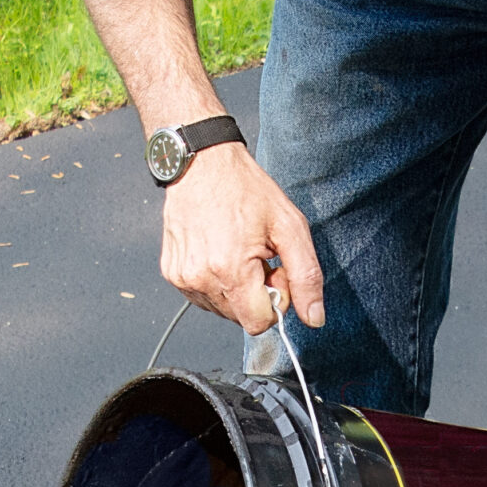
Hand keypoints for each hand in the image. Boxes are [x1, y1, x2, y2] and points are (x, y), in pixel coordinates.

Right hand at [159, 144, 324, 333]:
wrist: (203, 162)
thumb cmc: (245, 189)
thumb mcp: (290, 228)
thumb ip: (306, 278)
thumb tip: (314, 318)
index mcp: (230, 270)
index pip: (259, 324)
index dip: (276, 301)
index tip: (276, 272)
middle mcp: (200, 278)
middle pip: (241, 318)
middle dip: (256, 295)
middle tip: (259, 257)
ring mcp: (182, 277)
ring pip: (222, 310)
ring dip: (237, 290)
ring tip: (239, 252)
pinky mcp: (172, 272)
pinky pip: (203, 297)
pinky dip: (217, 282)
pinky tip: (221, 252)